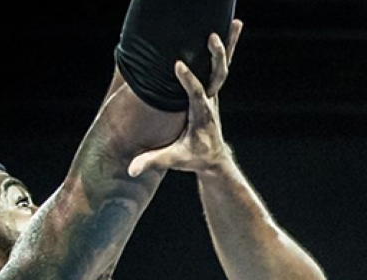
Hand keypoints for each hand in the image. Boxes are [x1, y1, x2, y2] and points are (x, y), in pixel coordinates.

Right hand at [127, 19, 243, 177]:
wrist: (213, 159)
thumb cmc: (192, 158)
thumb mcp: (173, 160)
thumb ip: (153, 162)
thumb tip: (131, 170)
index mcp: (201, 116)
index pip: (196, 95)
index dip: (189, 81)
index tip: (178, 65)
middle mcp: (211, 101)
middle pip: (217, 76)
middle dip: (216, 58)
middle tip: (212, 38)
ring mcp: (214, 94)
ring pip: (223, 66)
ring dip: (228, 45)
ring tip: (234, 22)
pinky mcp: (212, 89)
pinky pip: (220, 64)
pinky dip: (226, 46)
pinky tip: (232, 26)